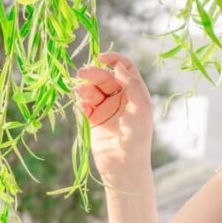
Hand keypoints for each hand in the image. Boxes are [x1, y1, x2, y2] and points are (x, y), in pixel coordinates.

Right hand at [74, 52, 153, 185]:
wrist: (124, 165)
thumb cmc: (137, 136)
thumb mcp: (140, 107)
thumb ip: (131, 84)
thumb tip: (117, 66)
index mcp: (135, 92)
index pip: (124, 67)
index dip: (113, 59)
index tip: (101, 57)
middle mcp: (121, 97)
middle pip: (104, 76)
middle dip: (92, 72)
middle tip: (81, 73)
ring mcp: (106, 108)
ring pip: (92, 88)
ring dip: (84, 87)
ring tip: (80, 94)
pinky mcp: (93, 118)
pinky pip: (84, 103)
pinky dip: (81, 101)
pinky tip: (83, 108)